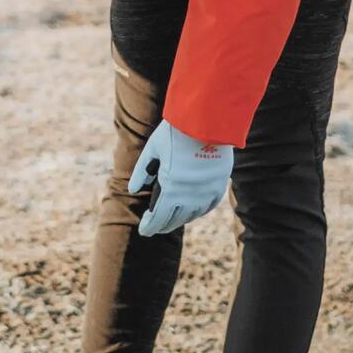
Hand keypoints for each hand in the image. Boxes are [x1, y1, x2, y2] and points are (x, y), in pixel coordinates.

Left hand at [129, 120, 233, 236]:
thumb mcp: (152, 149)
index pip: (158, 217)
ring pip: (192, 215)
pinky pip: (207, 206)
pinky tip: (191, 211)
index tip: (144, 231)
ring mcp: (206, 192)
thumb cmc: (175, 132)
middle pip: (174, 219)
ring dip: (180, 219)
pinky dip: (197, 211)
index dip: (150, 227)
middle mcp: (190, 195)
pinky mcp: (218, 186)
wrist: (207, 120)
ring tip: (171, 219)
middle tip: (155, 226)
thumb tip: (134, 190)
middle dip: (163, 224)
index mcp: (171, 187)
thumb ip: (142, 171)